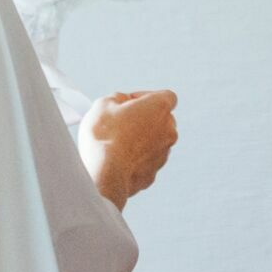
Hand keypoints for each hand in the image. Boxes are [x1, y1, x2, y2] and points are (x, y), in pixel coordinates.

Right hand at [78, 90, 178, 209]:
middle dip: (144, 119)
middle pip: (162, 120)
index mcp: (160, 108)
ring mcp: (163, 154)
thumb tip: (120, 103)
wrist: (103, 174)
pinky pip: (146, 161)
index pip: (166, 96)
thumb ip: (118, 99)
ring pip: (155, 142)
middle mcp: (168, 130)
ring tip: (116, 142)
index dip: (146, 97)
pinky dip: (135, 159)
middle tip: (121, 122)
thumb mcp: (104, 103)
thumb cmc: (104, 136)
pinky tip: (117, 159)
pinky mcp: (153, 174)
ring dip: (140, 140)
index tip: (129, 103)